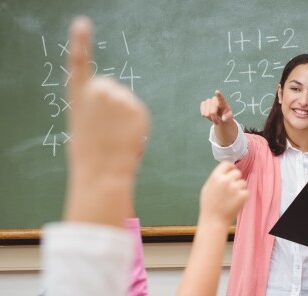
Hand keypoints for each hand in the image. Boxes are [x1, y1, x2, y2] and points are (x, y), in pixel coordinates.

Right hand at [67, 17, 148, 180]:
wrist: (103, 170)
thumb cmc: (90, 152)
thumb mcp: (83, 123)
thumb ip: (95, 107)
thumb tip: (115, 106)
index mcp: (78, 94)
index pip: (79, 61)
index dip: (81, 41)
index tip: (82, 24)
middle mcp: (99, 90)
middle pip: (110, 86)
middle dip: (110, 102)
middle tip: (105, 128)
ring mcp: (121, 98)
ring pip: (125, 100)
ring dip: (123, 114)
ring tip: (115, 135)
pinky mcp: (138, 109)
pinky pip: (137, 111)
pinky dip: (135, 121)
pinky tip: (126, 135)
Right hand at [199, 161, 248, 223]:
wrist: (214, 220)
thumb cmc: (209, 205)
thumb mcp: (208, 188)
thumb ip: (217, 178)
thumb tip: (226, 170)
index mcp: (215, 177)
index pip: (227, 164)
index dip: (230, 168)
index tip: (232, 172)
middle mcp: (225, 181)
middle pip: (237, 172)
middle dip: (236, 179)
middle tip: (232, 188)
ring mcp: (235, 188)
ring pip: (243, 182)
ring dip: (240, 188)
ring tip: (232, 198)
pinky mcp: (243, 195)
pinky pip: (246, 191)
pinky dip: (243, 196)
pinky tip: (235, 202)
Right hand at [200, 90, 233, 124]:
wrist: (220, 116)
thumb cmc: (225, 115)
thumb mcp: (229, 117)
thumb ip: (227, 117)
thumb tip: (223, 118)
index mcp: (223, 103)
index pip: (221, 98)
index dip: (219, 95)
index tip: (217, 92)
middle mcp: (215, 99)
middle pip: (212, 109)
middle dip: (214, 116)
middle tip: (217, 121)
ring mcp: (209, 101)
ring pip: (207, 112)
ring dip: (210, 117)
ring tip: (214, 117)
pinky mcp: (203, 103)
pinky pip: (203, 111)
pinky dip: (205, 115)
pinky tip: (209, 115)